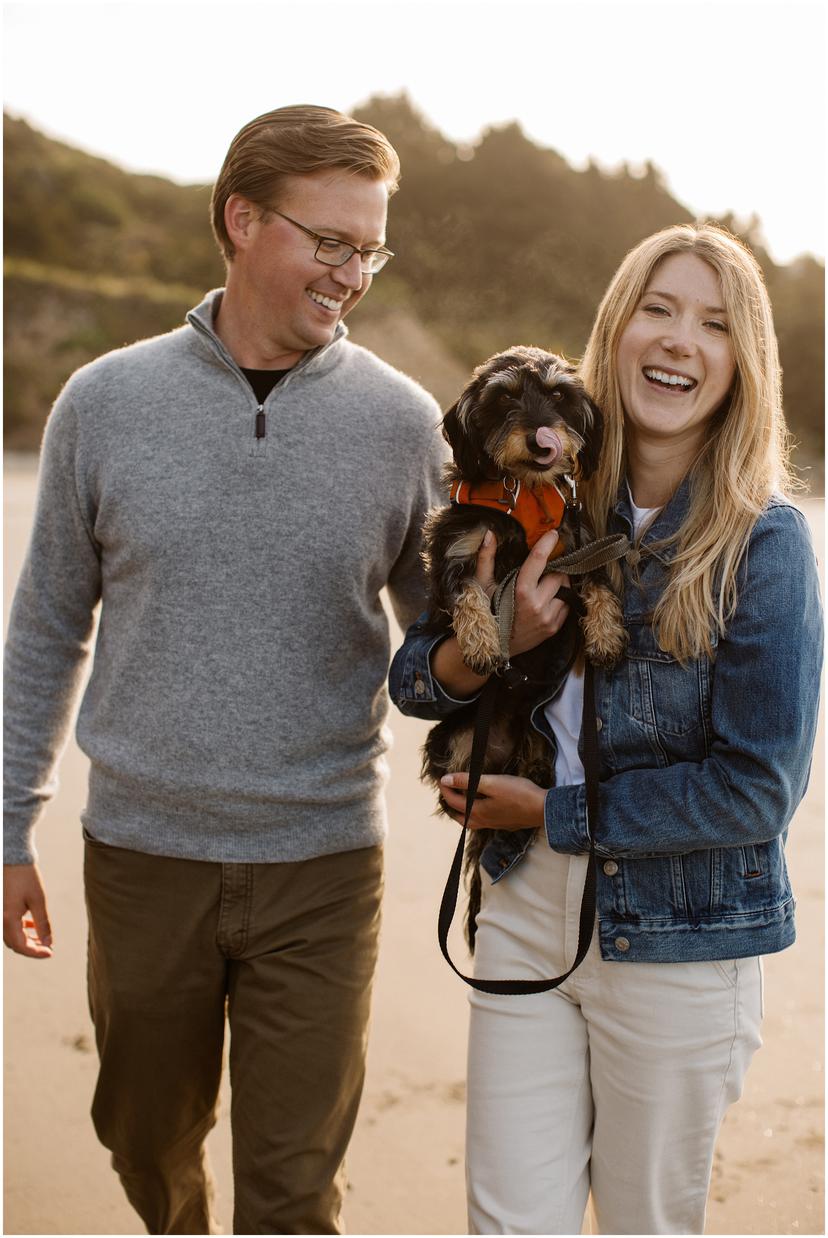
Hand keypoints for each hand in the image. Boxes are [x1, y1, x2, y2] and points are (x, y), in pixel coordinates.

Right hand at [3, 863, 52, 958]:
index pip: (21, 946)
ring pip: (12, 936)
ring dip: (26, 940)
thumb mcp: (38, 900)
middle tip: (48, 948)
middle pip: (14, 944)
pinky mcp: (2, 909)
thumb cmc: (26, 878)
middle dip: (31, 948)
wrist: (13, 859)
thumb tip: (48, 942)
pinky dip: (21, 930)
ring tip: (43, 939)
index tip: (50, 953)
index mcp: (8, 919)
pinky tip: (33, 926)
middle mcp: (1, 920)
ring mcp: (0, 914)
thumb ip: (42, 923)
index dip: (36, 953)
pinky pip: (10, 926)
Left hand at [440, 772, 546, 830]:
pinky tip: (482, 807)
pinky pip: (482, 821)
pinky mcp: (504, 824)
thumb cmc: (518, 794)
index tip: (441, 778)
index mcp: (477, 812)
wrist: (543, 809)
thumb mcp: (491, 783)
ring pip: (470, 821)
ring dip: (462, 811)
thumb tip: (445, 780)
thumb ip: (467, 782)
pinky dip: (475, 814)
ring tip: (460, 801)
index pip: (452, 801)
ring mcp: (494, 825)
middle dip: (449, 804)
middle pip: (459, 816)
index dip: (445, 789)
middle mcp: (483, 822)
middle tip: (446, 792)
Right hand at [475, 527, 570, 656]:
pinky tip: (546, 600)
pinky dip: (560, 599)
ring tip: (544, 587)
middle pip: (558, 575)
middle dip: (552, 570)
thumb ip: (486, 559)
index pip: (539, 561)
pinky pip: (567, 605)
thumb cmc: (487, 614)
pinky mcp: (554, 628)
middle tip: (542, 572)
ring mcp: (548, 618)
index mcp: (521, 592)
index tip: (553, 534)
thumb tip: (490, 534)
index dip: (547, 544)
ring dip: (558, 584)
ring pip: (566, 590)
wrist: (494, 648)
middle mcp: (538, 605)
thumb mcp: (483, 586)